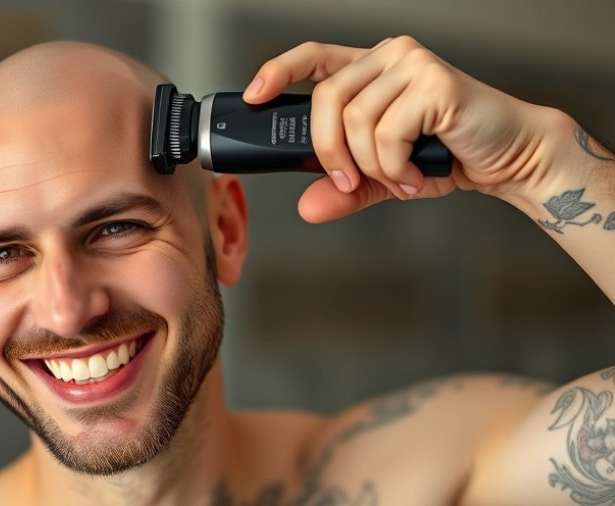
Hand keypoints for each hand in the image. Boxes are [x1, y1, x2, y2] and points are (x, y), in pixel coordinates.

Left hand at [244, 36, 562, 222]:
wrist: (509, 157)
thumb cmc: (447, 155)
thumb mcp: (383, 175)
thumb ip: (346, 187)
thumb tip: (308, 206)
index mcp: (370, 70)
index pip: (314, 56)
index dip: (279, 71)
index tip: (253, 96)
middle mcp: (389, 57)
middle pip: (326, 99)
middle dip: (328, 152)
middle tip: (348, 181)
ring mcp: (413, 65)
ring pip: (355, 121)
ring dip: (371, 166)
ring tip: (399, 178)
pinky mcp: (435, 84)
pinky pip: (387, 134)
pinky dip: (395, 167)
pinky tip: (416, 173)